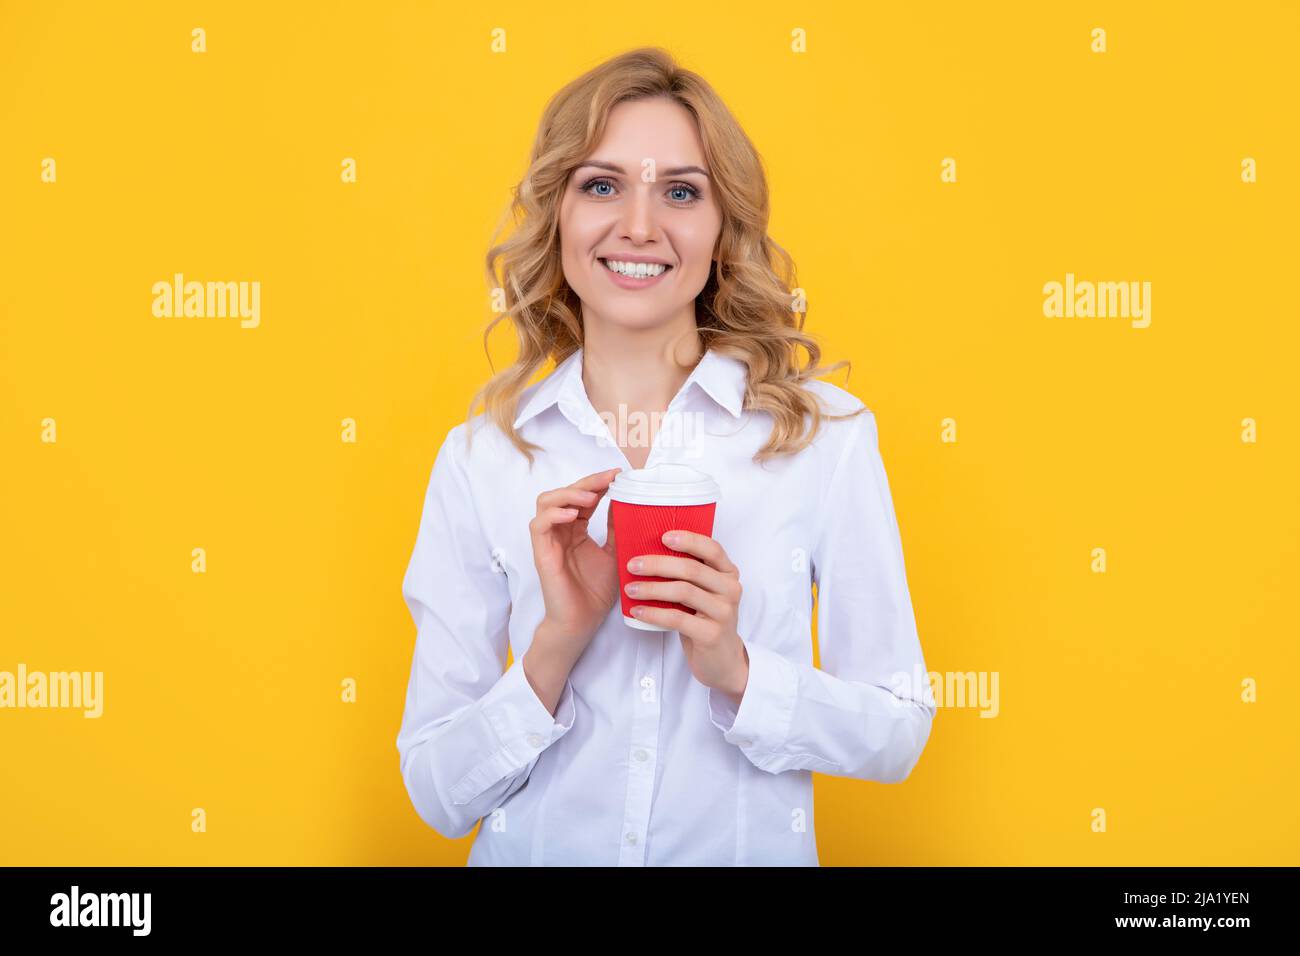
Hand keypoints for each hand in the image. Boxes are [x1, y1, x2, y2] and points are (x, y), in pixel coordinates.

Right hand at [529, 467, 622, 665]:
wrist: (582, 621)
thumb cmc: (595, 591)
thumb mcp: (615, 552)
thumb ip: (616, 528)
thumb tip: (628, 503)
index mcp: (576, 529)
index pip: (582, 496)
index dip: (598, 482)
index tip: (620, 475)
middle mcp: (560, 530)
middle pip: (564, 492)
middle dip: (586, 482)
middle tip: (609, 478)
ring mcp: (549, 540)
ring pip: (546, 501)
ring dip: (569, 494)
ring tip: (591, 497)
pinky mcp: (541, 553)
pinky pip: (539, 524)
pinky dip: (554, 514)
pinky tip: (573, 515)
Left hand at [624, 530, 749, 703]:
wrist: (722, 660)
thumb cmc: (705, 619)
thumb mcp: (704, 592)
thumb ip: (689, 572)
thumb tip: (648, 549)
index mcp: (728, 573)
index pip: (712, 548)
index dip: (688, 539)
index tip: (663, 536)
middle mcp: (730, 589)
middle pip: (691, 569)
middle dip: (658, 564)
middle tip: (632, 564)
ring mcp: (723, 612)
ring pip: (683, 591)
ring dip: (652, 588)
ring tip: (630, 588)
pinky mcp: (711, 634)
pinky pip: (677, 619)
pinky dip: (653, 613)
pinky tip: (637, 611)